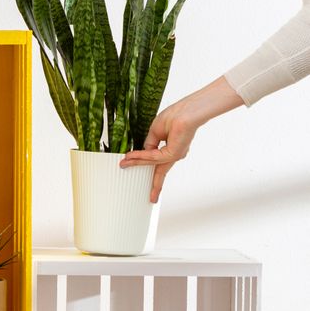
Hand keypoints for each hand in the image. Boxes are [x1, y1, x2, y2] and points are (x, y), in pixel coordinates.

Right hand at [119, 76, 242, 202]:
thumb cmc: (175, 115)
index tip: (140, 172)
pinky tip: (130, 157)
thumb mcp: (156, 131)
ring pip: (153, 163)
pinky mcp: (173, 154)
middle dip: (155, 186)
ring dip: (137, 163)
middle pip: (161, 172)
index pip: (160, 163)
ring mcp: (175, 155)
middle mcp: (175, 154)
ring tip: (123, 164)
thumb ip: (149, 143)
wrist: (187, 111)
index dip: (149, 168)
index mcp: (173, 149)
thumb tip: (143, 151)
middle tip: (152, 199)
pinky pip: (152, 157)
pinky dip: (140, 156)